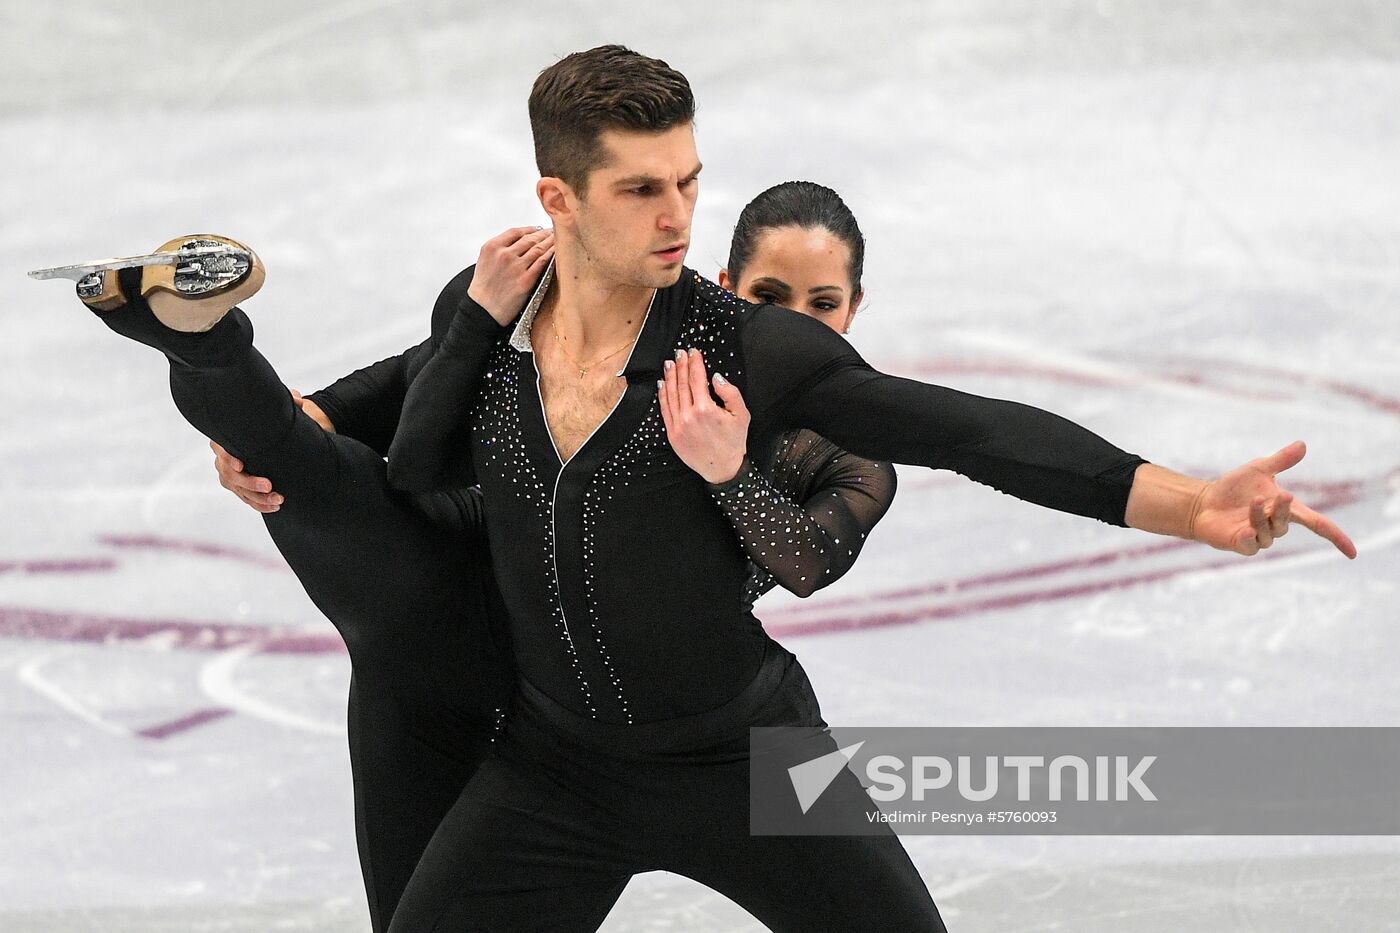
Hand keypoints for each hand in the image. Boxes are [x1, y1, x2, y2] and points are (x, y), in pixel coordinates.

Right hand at [211, 390, 332, 512]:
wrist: (265, 432)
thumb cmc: (267, 418)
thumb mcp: (276, 406)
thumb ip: (285, 401)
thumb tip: (297, 400)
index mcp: (227, 436)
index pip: (221, 448)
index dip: (228, 457)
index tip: (240, 464)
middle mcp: (223, 455)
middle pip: (229, 474)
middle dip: (249, 482)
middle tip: (269, 486)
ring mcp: (228, 472)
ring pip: (238, 489)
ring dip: (258, 497)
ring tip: (279, 500)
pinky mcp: (237, 484)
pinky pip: (245, 498)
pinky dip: (259, 504)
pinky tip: (275, 506)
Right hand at [466, 226, 554, 325]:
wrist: (483, 309)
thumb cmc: (484, 287)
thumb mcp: (485, 260)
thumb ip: (499, 248)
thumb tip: (519, 241)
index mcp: (492, 247)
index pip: (515, 232)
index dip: (530, 229)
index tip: (538, 229)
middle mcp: (504, 255)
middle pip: (529, 238)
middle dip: (543, 234)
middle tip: (552, 232)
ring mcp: (516, 267)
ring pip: (538, 248)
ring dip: (550, 242)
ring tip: (558, 239)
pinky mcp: (526, 280)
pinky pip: (542, 262)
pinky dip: (551, 255)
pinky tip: (557, 251)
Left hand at [657, 348, 748, 483]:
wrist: (722, 468)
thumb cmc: (734, 442)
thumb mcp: (741, 415)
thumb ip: (730, 393)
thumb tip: (716, 377)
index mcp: (706, 409)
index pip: (697, 379)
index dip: (694, 363)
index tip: (693, 352)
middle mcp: (688, 416)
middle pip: (682, 384)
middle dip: (681, 366)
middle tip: (680, 353)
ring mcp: (678, 425)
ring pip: (671, 394)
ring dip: (670, 376)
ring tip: (669, 363)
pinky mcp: (672, 433)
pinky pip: (665, 409)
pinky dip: (663, 395)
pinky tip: (663, 384)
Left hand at [1191, 440, 1356, 557]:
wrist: (1204, 501)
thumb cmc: (1233, 488)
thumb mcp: (1259, 469)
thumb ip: (1281, 461)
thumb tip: (1302, 444)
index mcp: (1285, 510)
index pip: (1318, 525)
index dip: (1336, 538)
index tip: (1352, 553)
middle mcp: (1275, 526)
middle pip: (1287, 523)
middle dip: (1283, 509)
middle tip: (1280, 495)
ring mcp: (1258, 538)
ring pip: (1268, 533)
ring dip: (1261, 517)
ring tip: (1252, 502)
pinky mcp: (1240, 544)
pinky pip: (1249, 545)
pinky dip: (1248, 536)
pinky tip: (1243, 529)